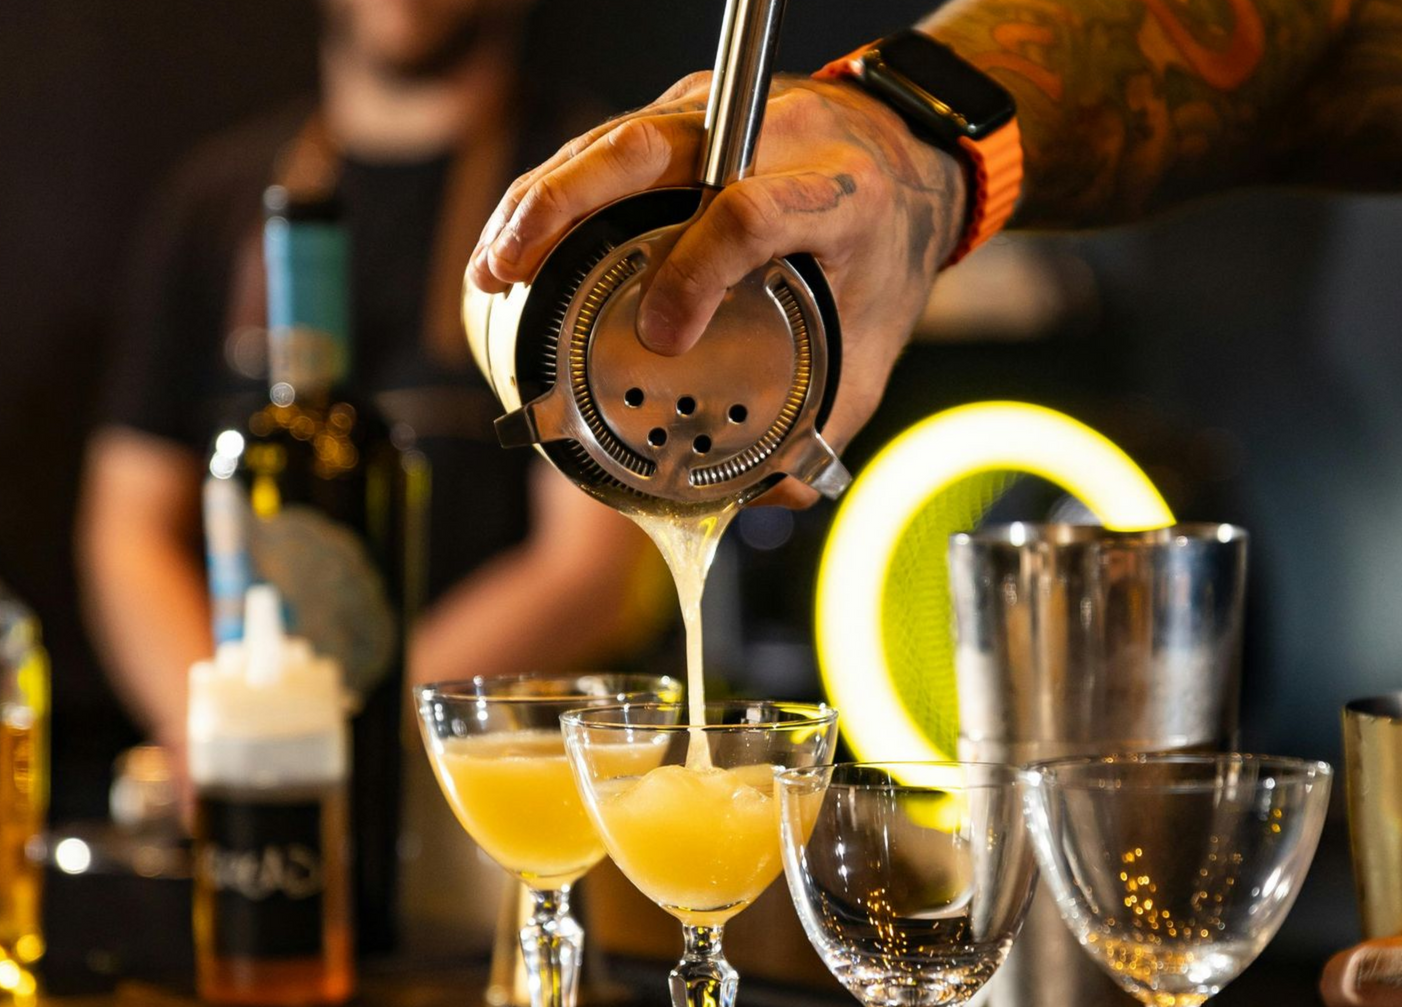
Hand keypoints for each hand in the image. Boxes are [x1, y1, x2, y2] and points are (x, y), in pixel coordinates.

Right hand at [466, 75, 966, 504]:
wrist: (908, 158)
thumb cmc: (884, 250)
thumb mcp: (877, 337)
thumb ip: (830, 415)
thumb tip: (770, 497)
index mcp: (836, 194)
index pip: (754, 212)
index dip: (700, 269)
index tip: (662, 334)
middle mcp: (772, 138)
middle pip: (652, 146)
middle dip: (568, 203)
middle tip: (512, 268)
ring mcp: (722, 116)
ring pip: (616, 138)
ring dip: (541, 198)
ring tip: (493, 266)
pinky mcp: (687, 114)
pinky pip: (608, 144)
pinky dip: (554, 189)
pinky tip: (517, 238)